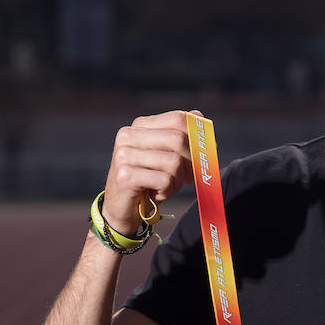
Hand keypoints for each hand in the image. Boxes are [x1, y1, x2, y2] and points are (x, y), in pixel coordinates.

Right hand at [102, 111, 197, 232]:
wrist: (122, 209)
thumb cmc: (148, 180)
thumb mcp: (165, 155)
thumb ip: (180, 135)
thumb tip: (199, 116)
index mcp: (139, 126)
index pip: (178, 119)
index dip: (197, 137)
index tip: (202, 155)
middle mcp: (128, 136)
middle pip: (178, 139)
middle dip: (190, 162)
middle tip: (188, 177)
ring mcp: (124, 155)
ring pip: (174, 162)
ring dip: (178, 181)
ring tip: (167, 187)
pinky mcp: (126, 176)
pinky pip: (164, 180)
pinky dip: (168, 191)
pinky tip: (157, 194)